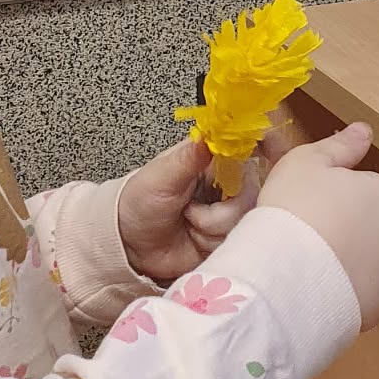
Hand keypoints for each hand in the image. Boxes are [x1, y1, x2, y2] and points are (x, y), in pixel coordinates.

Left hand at [118, 137, 259, 284]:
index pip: (247, 154)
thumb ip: (190, 156)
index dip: (249, 166)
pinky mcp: (226, 239)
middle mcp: (226, 187)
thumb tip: (211, 134)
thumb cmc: (140, 201)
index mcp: (213, 161)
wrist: (128, 242)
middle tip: (190, 209)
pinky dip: (211, 244)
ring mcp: (228, 214)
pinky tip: (194, 239)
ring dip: (210, 228)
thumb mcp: (162, 175)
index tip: (237, 177)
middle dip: (219, 211)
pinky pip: (236, 244)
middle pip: (250, 196)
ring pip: (242, 222)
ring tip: (187, 222)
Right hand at [259, 124, 378, 329]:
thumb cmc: (295, 209)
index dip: (341, 199)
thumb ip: (339, 146)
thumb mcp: (306, 162)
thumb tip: (365, 129)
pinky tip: (344, 289)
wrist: (291, 272)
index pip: (370, 190)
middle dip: (367, 229)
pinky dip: (371, 290)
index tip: (314, 207)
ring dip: (376, 261)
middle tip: (325, 237)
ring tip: (337, 266)